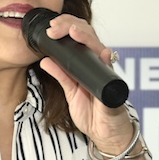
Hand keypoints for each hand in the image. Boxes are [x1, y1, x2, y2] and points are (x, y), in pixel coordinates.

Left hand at [34, 14, 132, 150]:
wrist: (105, 133)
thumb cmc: (92, 112)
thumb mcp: (71, 91)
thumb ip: (61, 75)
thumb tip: (45, 60)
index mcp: (88, 63)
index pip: (79, 36)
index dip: (66, 27)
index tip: (52, 28)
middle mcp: (99, 64)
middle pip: (89, 36)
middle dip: (71, 27)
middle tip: (56, 28)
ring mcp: (107, 73)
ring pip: (99, 47)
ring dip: (86, 38)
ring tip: (73, 32)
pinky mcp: (113, 87)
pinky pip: (110, 72)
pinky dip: (106, 61)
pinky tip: (102, 53)